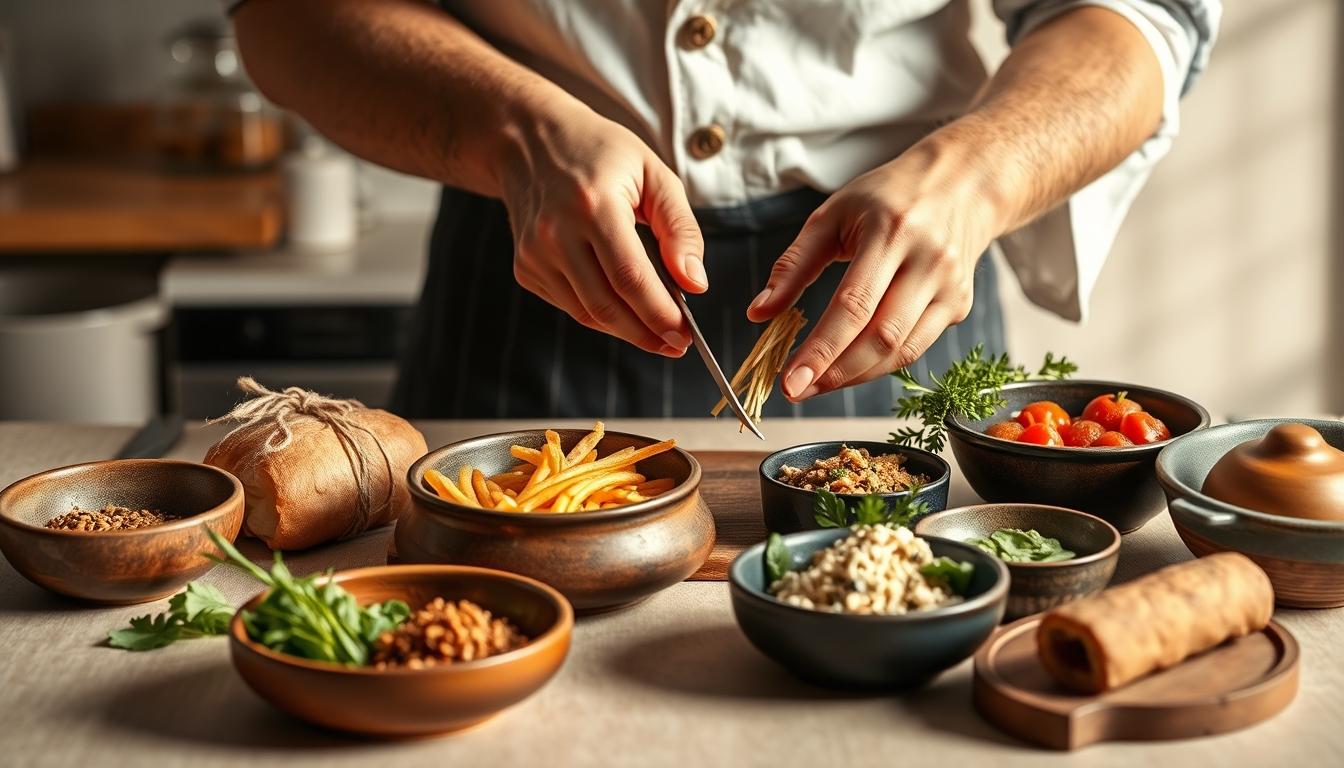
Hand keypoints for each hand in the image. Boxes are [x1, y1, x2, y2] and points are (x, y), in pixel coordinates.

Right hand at [499, 96, 705, 356]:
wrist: (529, 140)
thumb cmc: (601, 153)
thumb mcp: (654, 174)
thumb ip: (680, 229)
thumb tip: (696, 285)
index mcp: (593, 205)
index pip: (630, 278)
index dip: (660, 314)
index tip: (686, 334)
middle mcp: (555, 233)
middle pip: (607, 305)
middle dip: (647, 333)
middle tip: (678, 345)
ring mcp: (534, 254)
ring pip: (587, 314)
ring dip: (626, 330)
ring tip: (658, 333)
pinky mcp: (525, 268)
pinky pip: (570, 306)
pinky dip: (601, 315)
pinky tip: (624, 309)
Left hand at [747, 131, 1002, 399]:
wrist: (961, 183)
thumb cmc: (887, 197)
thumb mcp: (832, 214)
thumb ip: (793, 265)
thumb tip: (758, 313)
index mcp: (891, 231)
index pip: (853, 305)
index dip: (821, 350)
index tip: (789, 381)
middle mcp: (928, 261)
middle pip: (881, 335)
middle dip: (835, 373)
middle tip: (797, 390)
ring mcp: (950, 286)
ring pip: (902, 350)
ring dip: (856, 376)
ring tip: (817, 384)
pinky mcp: (959, 305)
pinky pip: (916, 348)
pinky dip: (880, 365)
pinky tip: (850, 368)